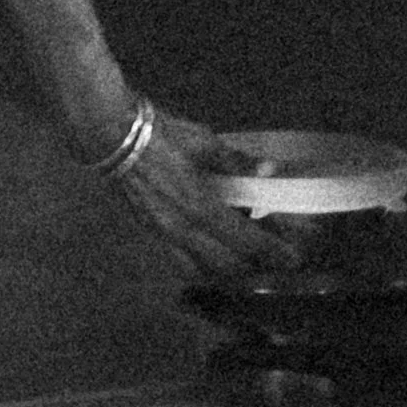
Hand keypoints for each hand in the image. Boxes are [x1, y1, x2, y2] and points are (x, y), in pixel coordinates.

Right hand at [109, 108, 302, 287]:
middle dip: (255, 266)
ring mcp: (163, 236)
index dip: (273, 252)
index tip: (292, 258)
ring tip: (246, 262)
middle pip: (228, 265)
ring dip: (229, 272)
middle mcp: (183, 231)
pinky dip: (202, 268)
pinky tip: (210, 258)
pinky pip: (181, 264)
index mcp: (200, 206)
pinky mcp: (151, 234)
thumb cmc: (161, 134)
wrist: (113, 136)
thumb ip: (238, 162)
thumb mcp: (204, 142)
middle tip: (274, 258)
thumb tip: (271, 170)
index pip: (246, 241)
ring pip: (203, 272)